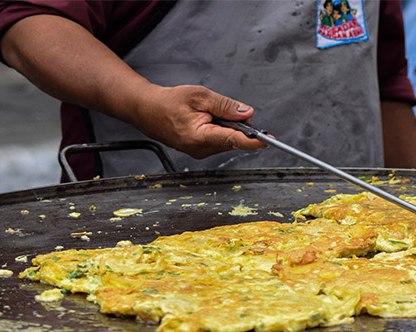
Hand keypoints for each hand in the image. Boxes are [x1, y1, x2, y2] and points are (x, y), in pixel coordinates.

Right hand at [133, 84, 266, 158]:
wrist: (147, 110)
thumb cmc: (168, 102)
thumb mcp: (200, 96)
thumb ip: (225, 105)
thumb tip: (247, 114)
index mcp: (200, 137)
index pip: (234, 140)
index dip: (254, 140)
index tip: (269, 140)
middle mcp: (201, 149)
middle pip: (234, 138)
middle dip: (236, 123)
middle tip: (222, 108)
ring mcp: (201, 152)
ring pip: (228, 139)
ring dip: (226, 125)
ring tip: (206, 113)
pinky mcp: (201, 150)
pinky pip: (220, 139)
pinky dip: (219, 128)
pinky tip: (205, 119)